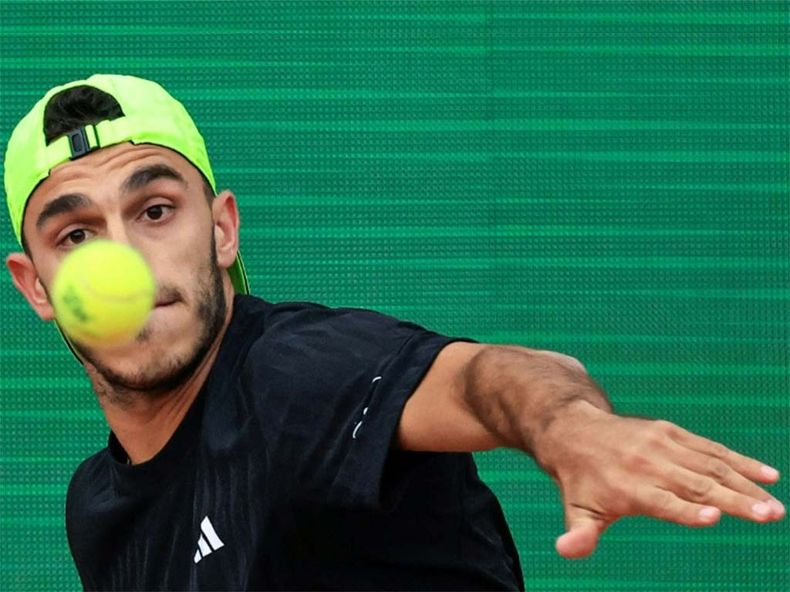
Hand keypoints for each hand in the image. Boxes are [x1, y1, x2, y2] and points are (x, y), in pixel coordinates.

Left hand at [537, 402, 784, 558]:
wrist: (574, 430)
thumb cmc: (580, 480)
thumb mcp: (576, 509)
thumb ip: (578, 534)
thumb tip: (565, 550)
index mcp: (628, 488)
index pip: (662, 502)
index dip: (687, 511)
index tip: (714, 516)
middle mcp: (648, 464)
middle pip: (696, 484)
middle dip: (735, 500)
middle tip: (770, 516)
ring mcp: (661, 445)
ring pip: (710, 465)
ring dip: (746, 484)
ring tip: (775, 506)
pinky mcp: (670, 431)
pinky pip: (710, 448)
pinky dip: (739, 460)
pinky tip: (768, 475)